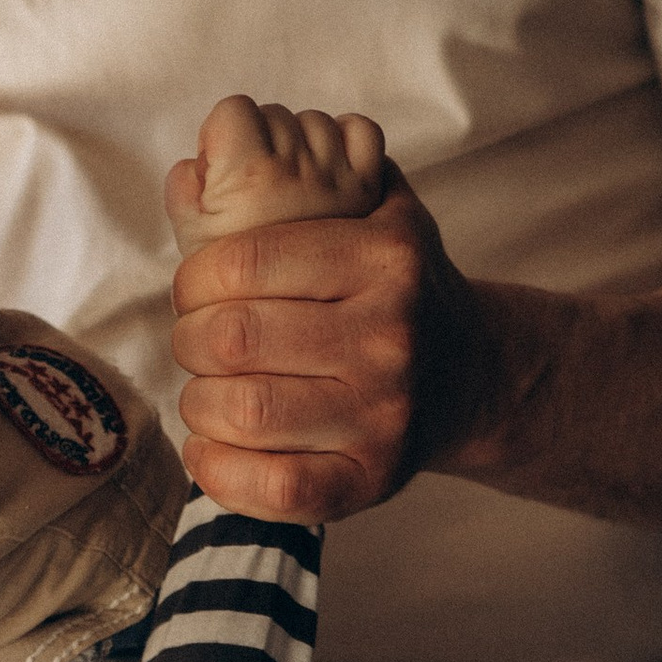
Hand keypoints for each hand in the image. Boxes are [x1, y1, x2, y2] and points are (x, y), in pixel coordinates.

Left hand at [170, 177, 495, 522]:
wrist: (474, 372)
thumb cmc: (398, 289)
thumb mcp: (374, 212)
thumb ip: (298, 183)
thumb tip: (187, 172)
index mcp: (385, 257)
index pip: (245, 260)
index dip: (194, 279)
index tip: (195, 289)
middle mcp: (391, 335)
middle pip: (234, 339)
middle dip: (188, 340)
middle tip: (194, 342)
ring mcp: (383, 415)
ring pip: (244, 413)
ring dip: (198, 404)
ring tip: (205, 392)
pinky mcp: (371, 480)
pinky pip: (273, 489)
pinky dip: (218, 471)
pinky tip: (208, 446)